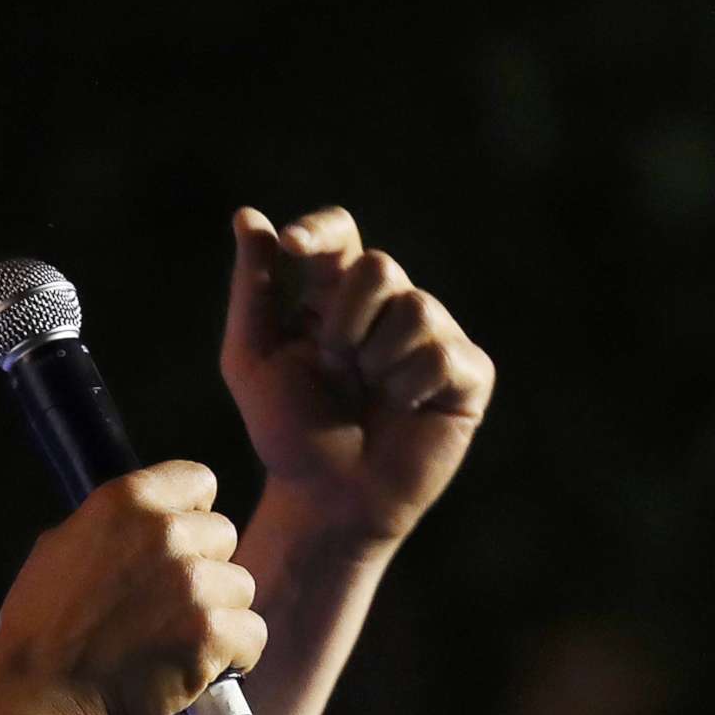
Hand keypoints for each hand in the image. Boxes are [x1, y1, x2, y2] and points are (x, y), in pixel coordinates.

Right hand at [0, 460, 265, 714]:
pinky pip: (252, 634)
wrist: (38, 693)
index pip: (200, 481)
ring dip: (219, 614)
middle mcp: (165, 532)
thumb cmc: (43, 625)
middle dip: (204, 568)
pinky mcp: (209, 632)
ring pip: (240, 588)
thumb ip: (118, 526)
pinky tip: (199, 666)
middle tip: (169, 605)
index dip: (192, 515)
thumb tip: (155, 519)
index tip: (177, 547)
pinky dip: (234, 655)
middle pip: (224, 536)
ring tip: (178, 640)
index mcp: (127, 500)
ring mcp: (191, 583)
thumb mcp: (63, 545)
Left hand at [221, 206, 494, 546]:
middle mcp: (389, 307)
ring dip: (375, 359)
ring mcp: (433, 338)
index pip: (340, 233)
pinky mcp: (467, 374)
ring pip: (416, 308)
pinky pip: (442, 354)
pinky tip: (403, 410)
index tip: (293, 248)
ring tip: (367, 395)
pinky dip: (410, 387)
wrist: (326, 498)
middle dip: (343, 321)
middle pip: (379, 265)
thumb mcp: (252, 359)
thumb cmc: (289, 433)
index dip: (321, 232)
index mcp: (336, 295)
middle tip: (333, 368)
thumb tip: (247, 215)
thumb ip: (253, 287)